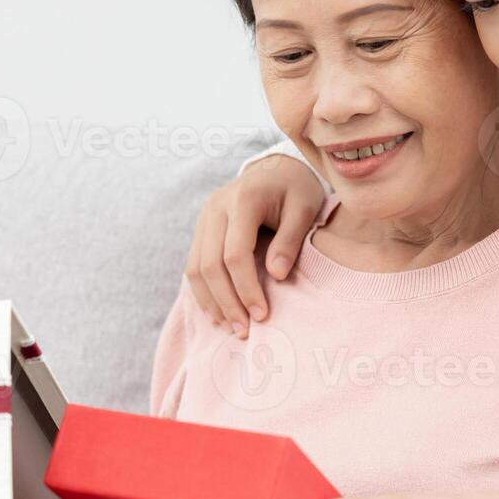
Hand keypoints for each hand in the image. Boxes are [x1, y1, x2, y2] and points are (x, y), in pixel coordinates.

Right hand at [185, 152, 324, 336]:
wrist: (277, 168)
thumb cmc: (297, 189)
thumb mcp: (304, 209)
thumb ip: (290, 240)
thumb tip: (277, 275)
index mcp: (243, 200)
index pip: (235, 255)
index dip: (246, 288)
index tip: (262, 314)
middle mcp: (215, 208)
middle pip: (210, 265)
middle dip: (226, 302)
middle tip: (244, 330)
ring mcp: (204, 217)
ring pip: (195, 268)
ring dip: (211, 301)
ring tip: (230, 327)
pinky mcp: (202, 228)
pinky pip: (194, 264)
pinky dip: (204, 291)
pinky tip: (218, 312)